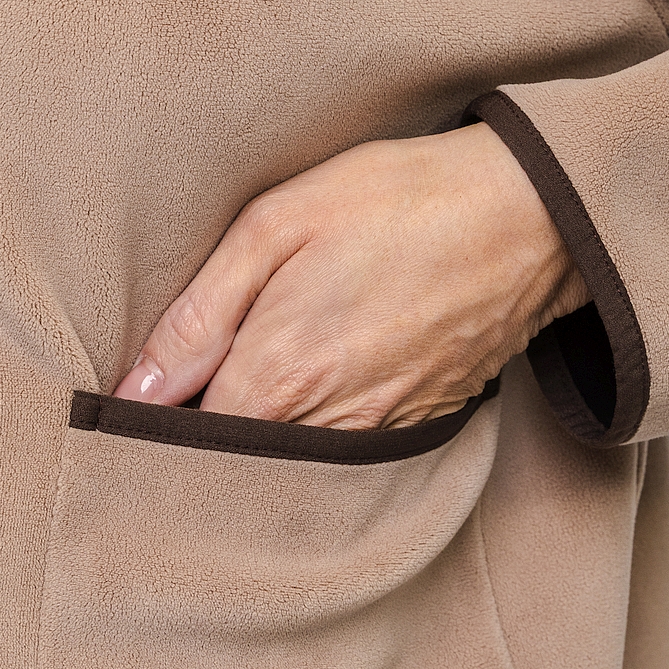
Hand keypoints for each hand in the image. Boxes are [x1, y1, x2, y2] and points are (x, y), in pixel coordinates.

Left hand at [113, 120, 586, 428]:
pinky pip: (339, 457)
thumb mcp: (279, 224)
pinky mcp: (413, 435)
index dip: (151, 420)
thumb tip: (136, 389)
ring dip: (257, 436)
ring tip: (256, 373)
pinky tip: (317, 380)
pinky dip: (314, 432)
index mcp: (277, 377)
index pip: (180, 439)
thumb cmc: (400, 201)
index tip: (138, 397)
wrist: (531, 218)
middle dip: (199, 437)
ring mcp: (374, 439)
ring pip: (284, 467)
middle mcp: (324, 428)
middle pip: (230, 463)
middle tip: (190, 386)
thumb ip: (198, 314)